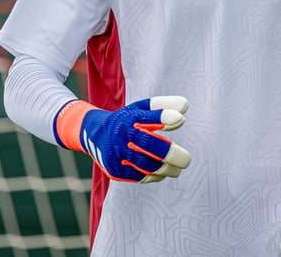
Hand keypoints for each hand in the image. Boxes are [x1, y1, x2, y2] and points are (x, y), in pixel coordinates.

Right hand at [55, 96, 190, 182]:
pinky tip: (162, 173)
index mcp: (130, 117)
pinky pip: (138, 176)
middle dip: (169, 153)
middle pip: (147, 144)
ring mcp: (117, 153)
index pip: (148, 116)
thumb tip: (185, 105)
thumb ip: (163, 106)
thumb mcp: (141, 109)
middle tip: (186, 160)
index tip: (179, 119)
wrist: (94, 134)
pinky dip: (153, 176)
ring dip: (165, 169)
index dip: (163, 117)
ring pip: (144, 164)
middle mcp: (122, 134)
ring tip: (178, 169)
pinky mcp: (114, 169)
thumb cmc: (126, 120)